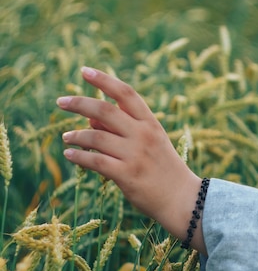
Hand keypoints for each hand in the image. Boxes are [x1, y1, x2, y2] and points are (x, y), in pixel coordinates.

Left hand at [57, 67, 205, 253]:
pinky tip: (70, 154)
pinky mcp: (126, 175)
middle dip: (79, 102)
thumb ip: (123, 128)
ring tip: (66, 137)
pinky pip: (95, 161)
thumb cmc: (163, 169)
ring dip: (76, 135)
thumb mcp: (150, 142)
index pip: (126, 93)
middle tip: (61, 101)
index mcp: (151, 123)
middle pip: (104, 110)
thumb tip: (91, 116)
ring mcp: (135, 155)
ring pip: (96, 136)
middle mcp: (143, 135)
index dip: (104, 80)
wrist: (182, 199)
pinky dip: (79, 156)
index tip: (85, 71)